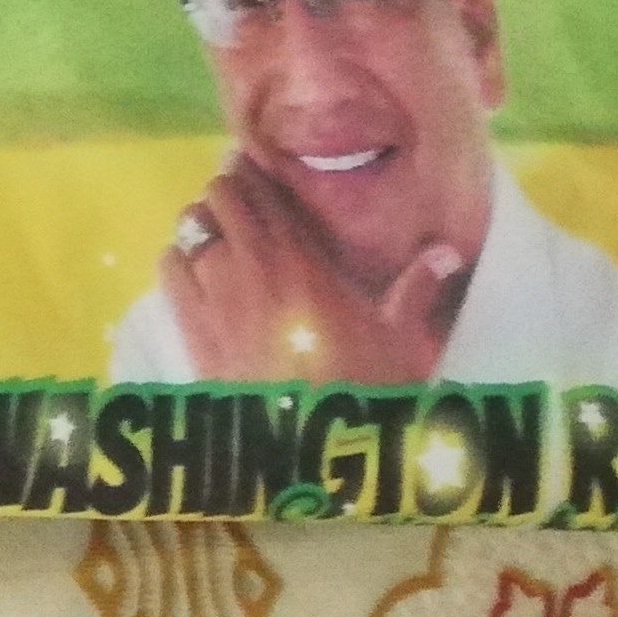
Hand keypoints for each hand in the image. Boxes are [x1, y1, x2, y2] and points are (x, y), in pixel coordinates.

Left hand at [155, 157, 471, 389]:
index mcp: (302, 258)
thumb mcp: (403, 338)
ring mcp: (214, 293)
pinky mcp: (191, 326)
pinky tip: (193, 270)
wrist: (314, 448)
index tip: (256, 168)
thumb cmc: (366, 387)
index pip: (261, 189)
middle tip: (241, 201)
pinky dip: (178, 259)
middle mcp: (251, 264)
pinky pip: (169, 268)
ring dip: (203, 224)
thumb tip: (448, 249)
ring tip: (218, 234)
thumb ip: (418, 287)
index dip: (253, 172)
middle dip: (229, 193)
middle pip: (219, 197)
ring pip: (190, 227)